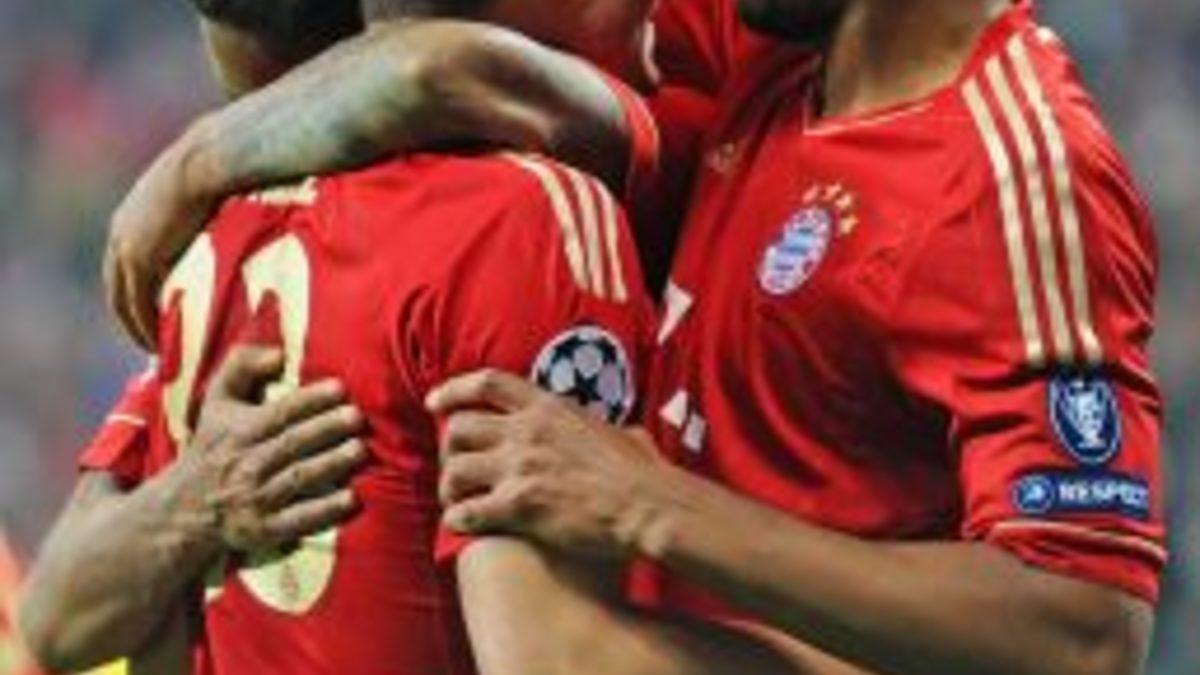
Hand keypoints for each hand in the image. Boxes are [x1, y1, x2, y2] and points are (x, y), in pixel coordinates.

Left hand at [105, 123, 219, 349]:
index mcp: (130, 221)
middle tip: (149, 343)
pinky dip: (145, 326)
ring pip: (123, 301)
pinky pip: (138, 303)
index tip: (150, 317)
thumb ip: (197, 222)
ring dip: (136, 328)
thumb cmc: (216, 172)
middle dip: (130, 318)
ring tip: (157, 351)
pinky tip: (161, 343)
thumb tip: (224, 232)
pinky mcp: (141, 257)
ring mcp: (127, 247)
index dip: (133, 296)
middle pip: (116, 289)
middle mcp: (120, 235)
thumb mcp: (197, 200)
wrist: (210, 161)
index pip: (122, 270)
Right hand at [176, 344, 366, 551]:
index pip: (279, 413)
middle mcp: (246, 464)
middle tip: (357, 417)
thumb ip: (241, 366)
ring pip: (297, 478)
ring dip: (330, 464)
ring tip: (359, 450)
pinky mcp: (264, 530)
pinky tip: (351, 499)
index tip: (340, 388)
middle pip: (291, 443)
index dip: (310, 400)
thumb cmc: (216, 445)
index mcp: (239, 431)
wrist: (184, 508)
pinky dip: (323, 511)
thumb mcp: (217, 401)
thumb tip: (279, 353)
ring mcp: (255, 499)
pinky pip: (297, 520)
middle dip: (326, 429)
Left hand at [427, 369, 667, 559]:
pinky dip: (458, 519)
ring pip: (455, 470)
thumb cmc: (644, 473)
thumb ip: (608, 429)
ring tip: (456, 501)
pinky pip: (467, 511)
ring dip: (450, 487)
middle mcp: (526, 432)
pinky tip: (462, 525)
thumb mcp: (623, 434)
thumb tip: (625, 434)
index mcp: (549, 408)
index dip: (454, 390)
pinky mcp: (519, 505)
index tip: (435, 402)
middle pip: (459, 428)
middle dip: (448, 448)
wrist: (648, 505)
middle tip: (455, 467)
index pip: (488, 383)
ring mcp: (520, 467)